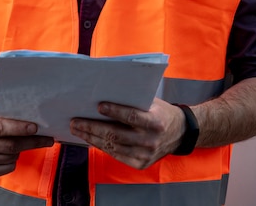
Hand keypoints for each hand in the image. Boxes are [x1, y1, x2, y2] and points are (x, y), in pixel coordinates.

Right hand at [0, 107, 53, 177]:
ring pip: (11, 157)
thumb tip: (35, 116)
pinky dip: (14, 160)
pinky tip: (9, 152)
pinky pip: (8, 167)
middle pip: (10, 146)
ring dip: (21, 150)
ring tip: (22, 141)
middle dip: (32, 142)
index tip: (35, 127)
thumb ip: (7, 114)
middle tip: (48, 139)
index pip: (0, 128)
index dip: (19, 128)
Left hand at [69, 98, 184, 168]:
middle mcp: (150, 140)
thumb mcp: (152, 102)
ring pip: (113, 147)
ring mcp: (145, 155)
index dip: (114, 111)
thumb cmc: (160, 111)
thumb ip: (133, 100)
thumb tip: (105, 92)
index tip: (98, 106)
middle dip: (93, 127)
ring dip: (92, 138)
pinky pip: (116, 155)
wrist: (179, 133)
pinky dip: (102, 147)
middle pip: (116, 134)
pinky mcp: (140, 164)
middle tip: (76, 121)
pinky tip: (91, 139)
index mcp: (155, 122)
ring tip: (78, 130)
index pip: (131, 116)